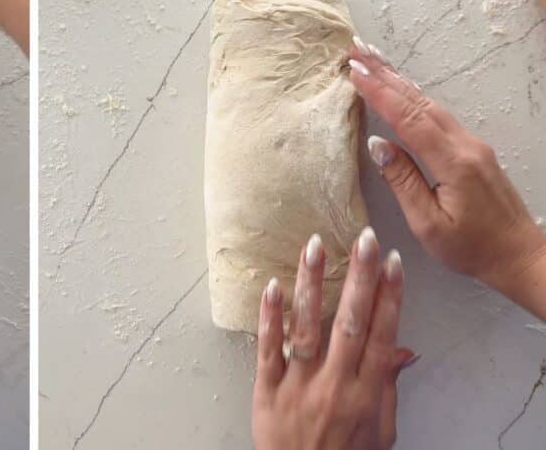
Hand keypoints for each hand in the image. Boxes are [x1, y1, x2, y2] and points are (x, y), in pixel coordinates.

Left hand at [253, 229, 416, 449]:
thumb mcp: (380, 431)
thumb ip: (387, 388)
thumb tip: (403, 349)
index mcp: (365, 394)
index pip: (380, 335)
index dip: (389, 296)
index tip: (392, 262)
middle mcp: (333, 385)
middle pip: (349, 323)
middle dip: (359, 278)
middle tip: (365, 239)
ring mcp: (297, 386)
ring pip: (306, 327)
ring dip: (312, 283)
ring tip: (315, 245)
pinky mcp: (266, 390)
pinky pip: (267, 348)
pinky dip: (269, 316)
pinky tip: (272, 284)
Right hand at [347, 38, 545, 312]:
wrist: (519, 255)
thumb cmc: (472, 248)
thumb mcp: (429, 224)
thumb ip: (402, 181)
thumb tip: (378, 145)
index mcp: (453, 161)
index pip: (408, 118)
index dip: (379, 92)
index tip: (353, 71)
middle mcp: (464, 144)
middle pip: (419, 100)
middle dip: (385, 74)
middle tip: (356, 51)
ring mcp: (471, 144)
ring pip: (429, 103)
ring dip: (398, 81)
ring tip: (372, 60)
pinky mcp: (472, 149)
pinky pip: (437, 113)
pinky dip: (413, 96)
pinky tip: (402, 88)